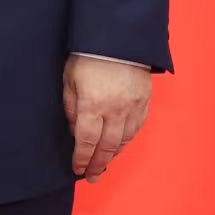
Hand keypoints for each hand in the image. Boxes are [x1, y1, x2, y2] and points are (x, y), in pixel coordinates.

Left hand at [63, 54, 151, 182]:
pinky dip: (128, 140)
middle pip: (107, 146)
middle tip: (92, 177)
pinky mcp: (144, 101)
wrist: (119, 37)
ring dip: (113, 155)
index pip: (86, 141)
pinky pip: (137, 128)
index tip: (77, 169)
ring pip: (124, 140)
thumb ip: (71, 106)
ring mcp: (132, 107)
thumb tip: (75, 130)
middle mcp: (115, 110)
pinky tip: (121, 145)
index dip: (82, 158)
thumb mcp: (69, 79)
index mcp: (93, 104)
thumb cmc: (88, 55)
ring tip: (104, 164)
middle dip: (98, 164)